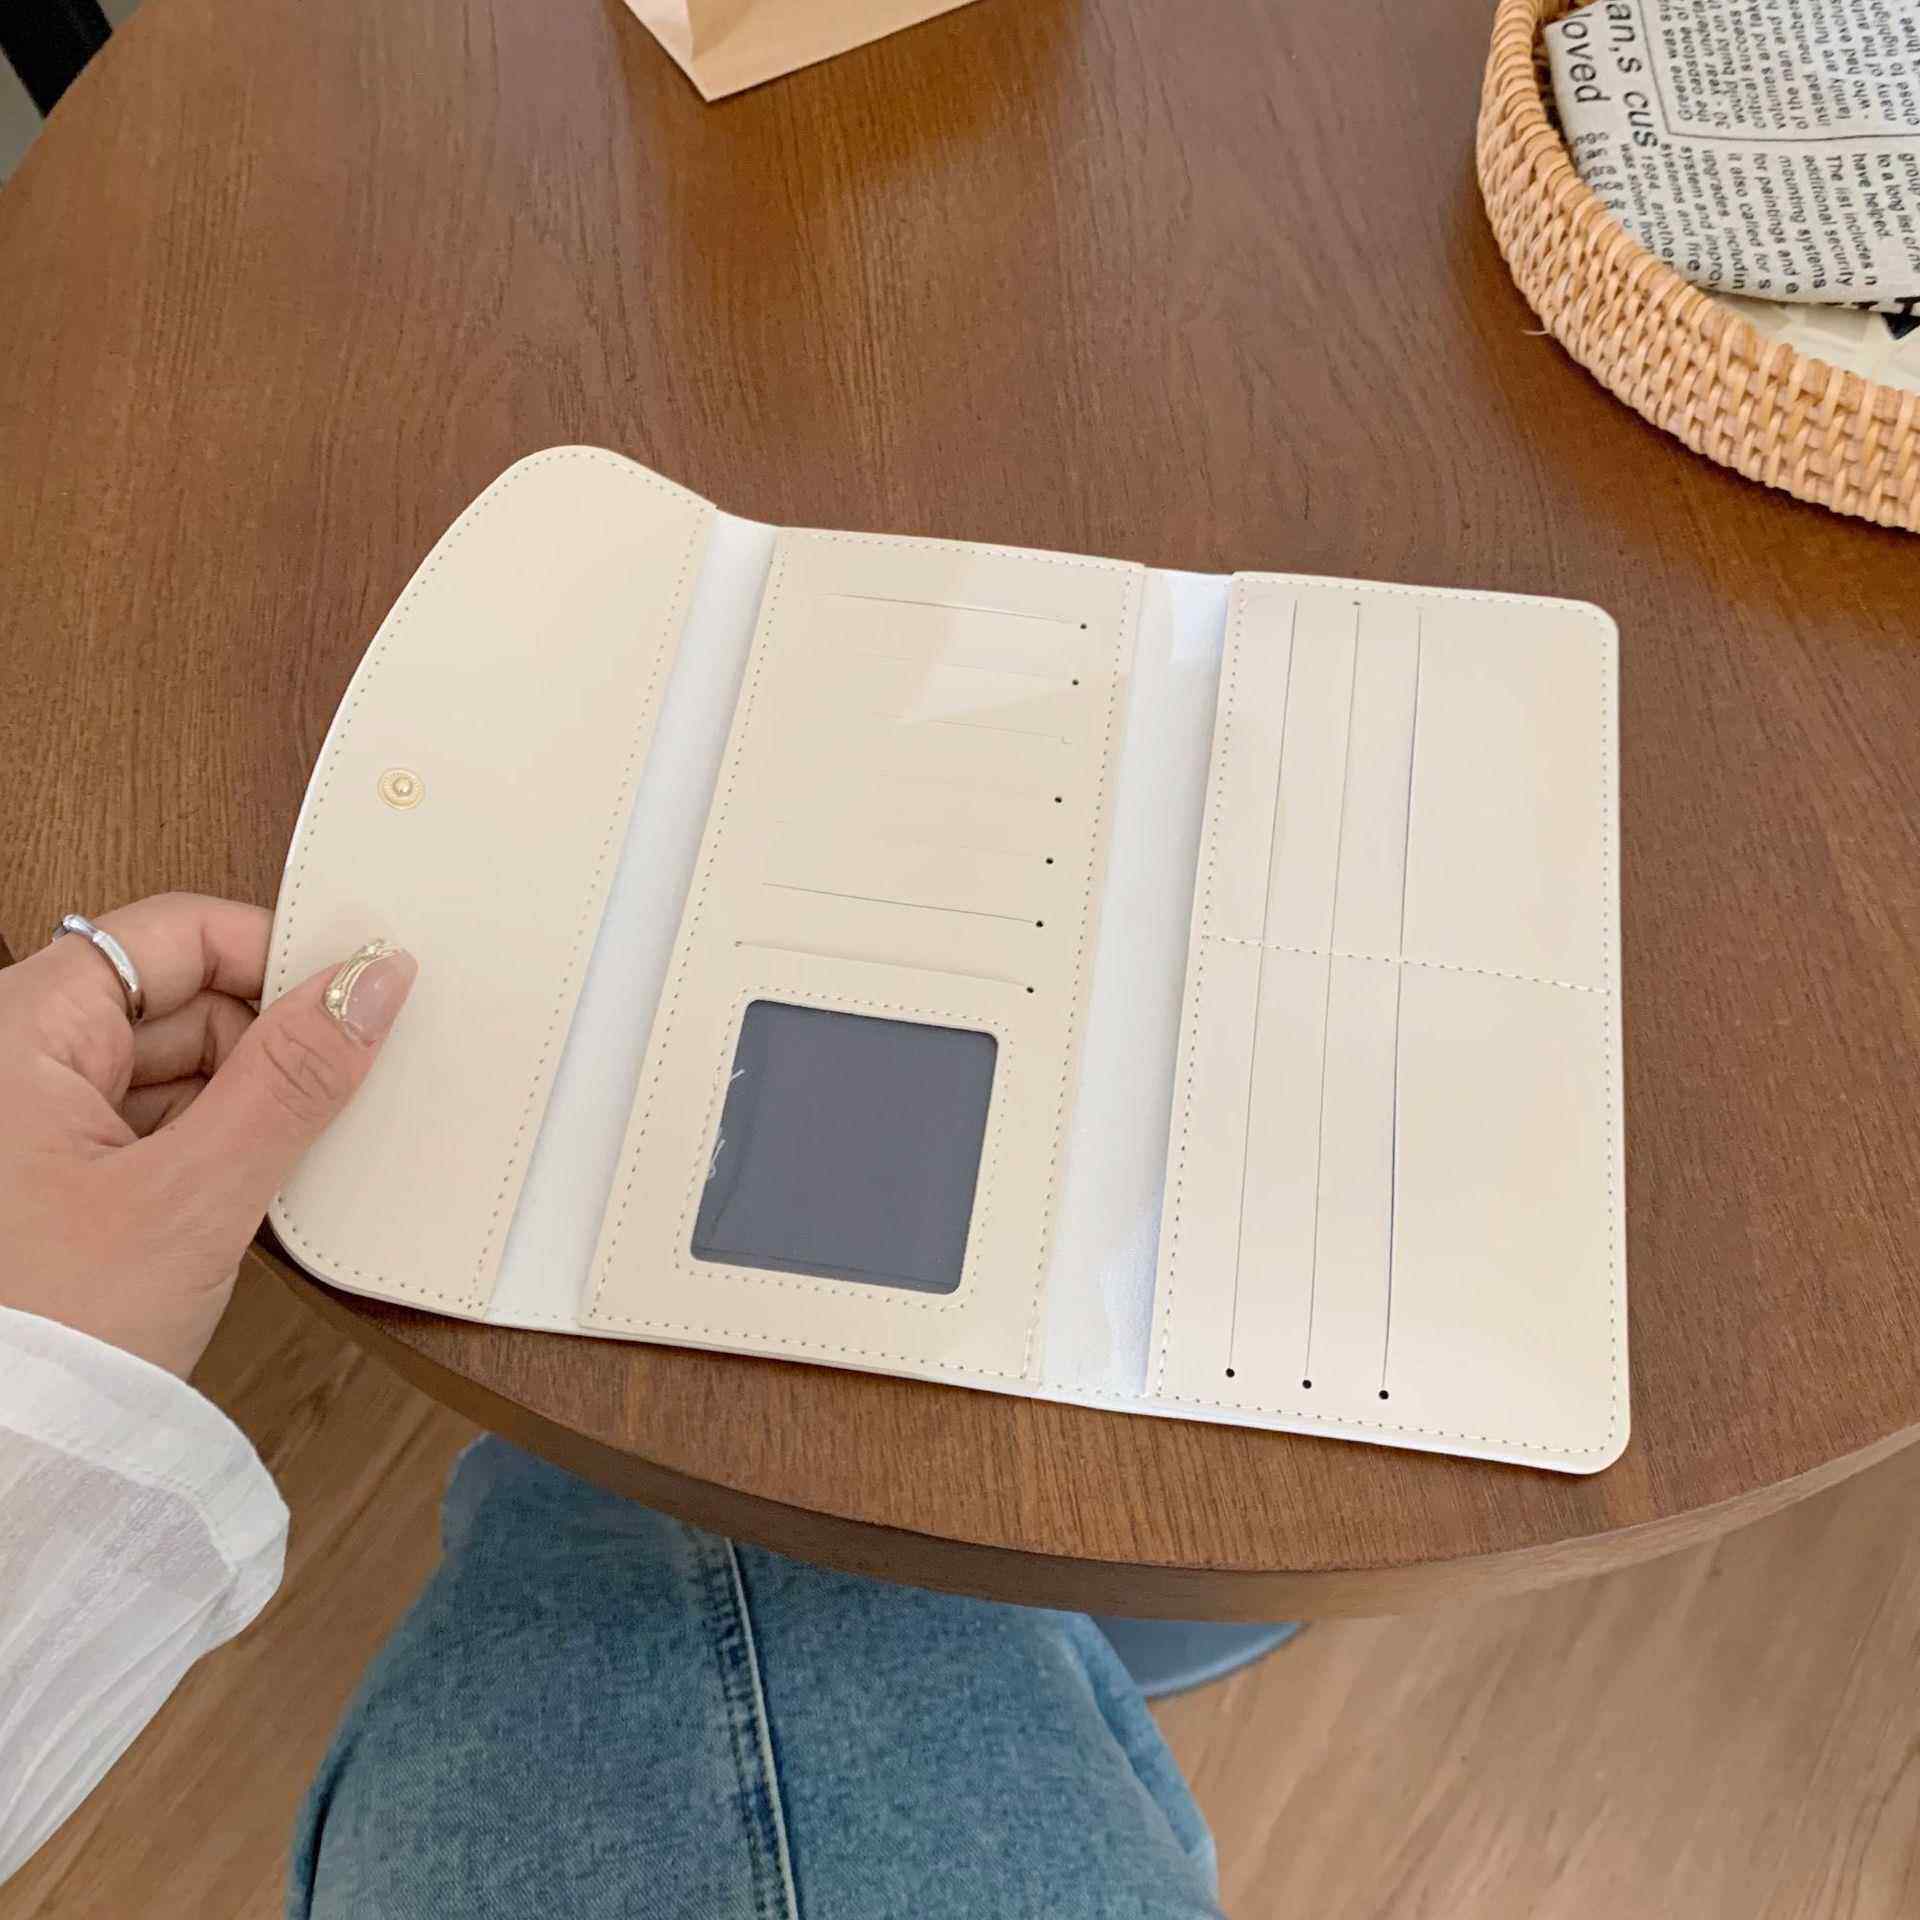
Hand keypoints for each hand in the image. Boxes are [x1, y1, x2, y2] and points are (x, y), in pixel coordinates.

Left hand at [0, 894, 415, 1376]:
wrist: (10, 1465)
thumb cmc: (44, 1336)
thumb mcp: (194, 1197)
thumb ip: (293, 1078)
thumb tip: (371, 984)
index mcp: (20, 1032)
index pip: (175, 934)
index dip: (274, 955)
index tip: (357, 998)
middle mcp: (16, 1061)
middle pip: (180, 999)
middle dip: (266, 1046)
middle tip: (330, 1102)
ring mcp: (31, 1120)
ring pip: (175, 1067)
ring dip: (243, 1106)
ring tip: (271, 1170)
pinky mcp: (53, 1175)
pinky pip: (156, 1124)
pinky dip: (211, 1149)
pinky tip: (242, 1197)